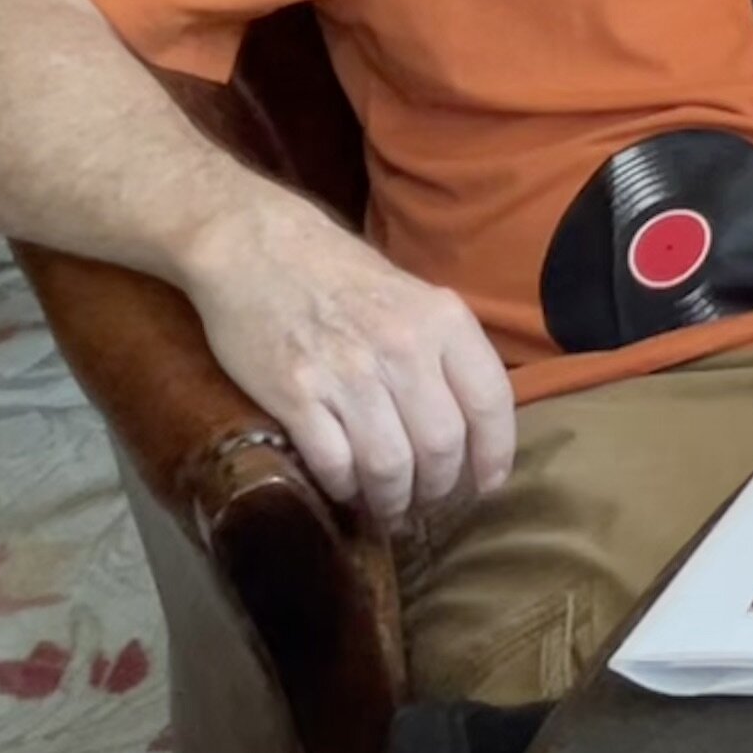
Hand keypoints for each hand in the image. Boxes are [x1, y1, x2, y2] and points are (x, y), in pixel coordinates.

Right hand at [178, 193, 515, 530]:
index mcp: (443, 320)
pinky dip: (343, 487)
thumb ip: (445, 352)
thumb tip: (472, 424)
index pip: (491, 402)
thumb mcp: (415, 297)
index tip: (486, 486)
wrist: (257, 247)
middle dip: (438, 487)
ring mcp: (348, 372)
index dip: (494, 455)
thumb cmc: (341, 276)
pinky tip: (344, 486)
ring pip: (390, 465)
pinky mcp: (295, 393)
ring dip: (392, 498)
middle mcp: (404, 347)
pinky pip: (333, 463)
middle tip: (426, 501)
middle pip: (442, 445)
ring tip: (388, 505)